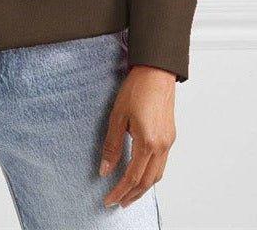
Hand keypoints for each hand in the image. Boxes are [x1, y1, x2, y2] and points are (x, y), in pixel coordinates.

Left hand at [100, 65, 175, 207]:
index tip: (109, 199)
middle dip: (132, 195)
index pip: (132, 177)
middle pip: (147, 182)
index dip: (119, 191)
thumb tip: (105, 169)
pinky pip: (162, 163)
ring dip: (143, 187)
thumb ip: (112, 145)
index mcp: (148, 142)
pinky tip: (141, 172)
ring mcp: (168, 141)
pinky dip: (151, 174)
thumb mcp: (118, 116)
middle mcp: (161, 146)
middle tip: (118, 202)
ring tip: (129, 193)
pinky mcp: (170, 136)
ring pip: (157, 174)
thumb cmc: (137, 89)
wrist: (156, 72)